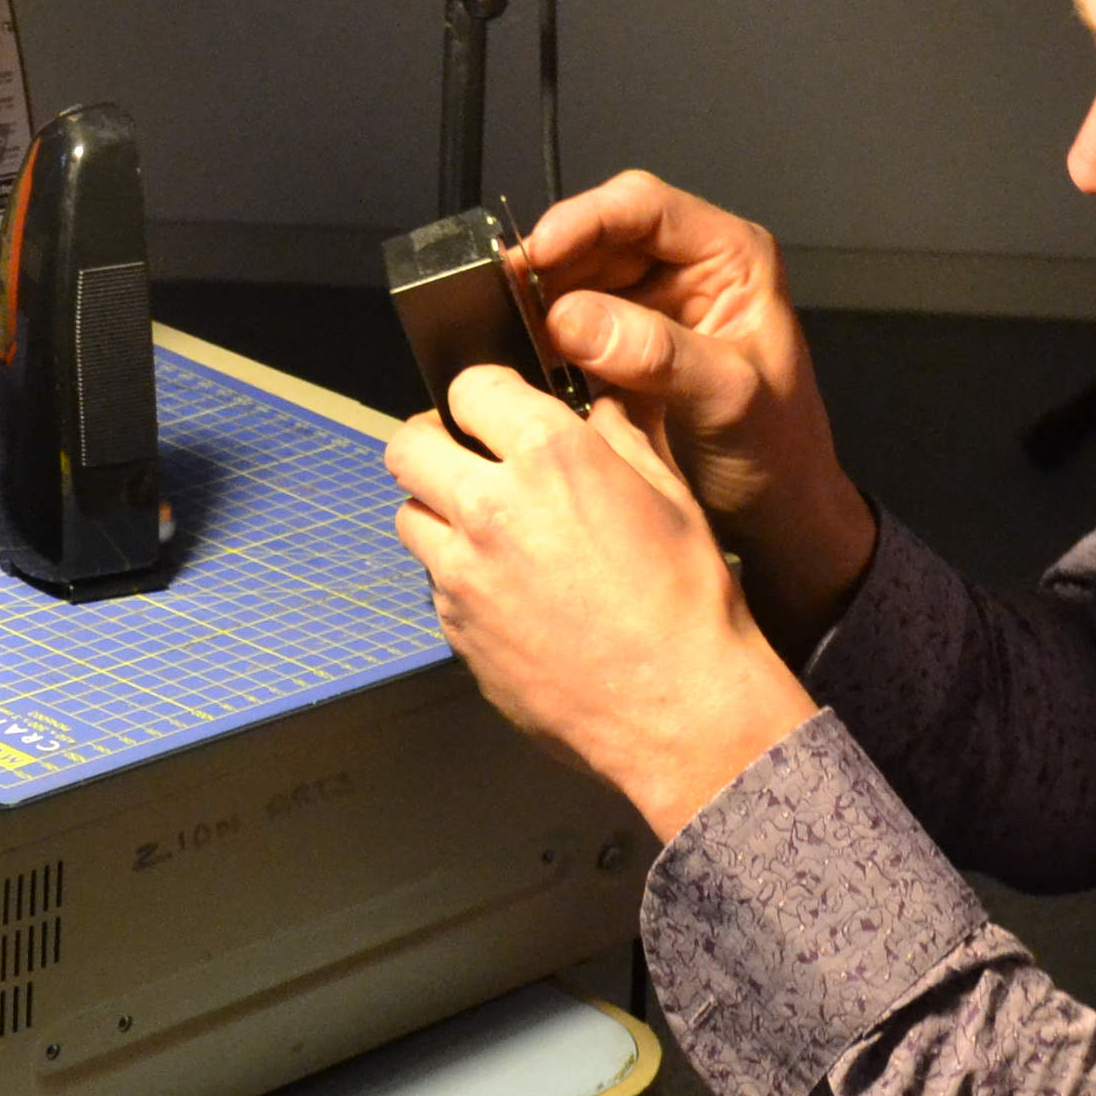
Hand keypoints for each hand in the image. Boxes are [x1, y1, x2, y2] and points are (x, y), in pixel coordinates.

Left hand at [387, 367, 819, 839]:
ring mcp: (462, 574)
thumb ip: (622, 437)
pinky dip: (457, 574)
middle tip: (467, 456)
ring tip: (485, 527)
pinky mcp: (455, 629)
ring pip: (409, 516)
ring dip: (438, 510)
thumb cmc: (688, 602)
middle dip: (434, 441)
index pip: (471, 387)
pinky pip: (433, 582)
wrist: (679, 708)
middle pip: (408, 446)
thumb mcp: (671, 496)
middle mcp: (490, 507)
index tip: (500, 409)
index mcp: (550, 457)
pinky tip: (508, 590)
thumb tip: (600, 407)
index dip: (487, 394)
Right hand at [512, 169, 878, 649]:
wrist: (777, 518)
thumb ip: (656, 354)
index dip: (584, 220)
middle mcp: (690, 270)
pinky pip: (572, 322)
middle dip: (551, 261)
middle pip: (601, 236)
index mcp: (731, 258)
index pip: (644, 207)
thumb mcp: (727, 398)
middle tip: (500, 295)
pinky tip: (520, 354)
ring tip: (502, 325)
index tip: (534, 255)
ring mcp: (655, 309)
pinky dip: (543, 334)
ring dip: (540, 297)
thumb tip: (567, 316)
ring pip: (578, 276)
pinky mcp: (626, 349)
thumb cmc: (778, 453)